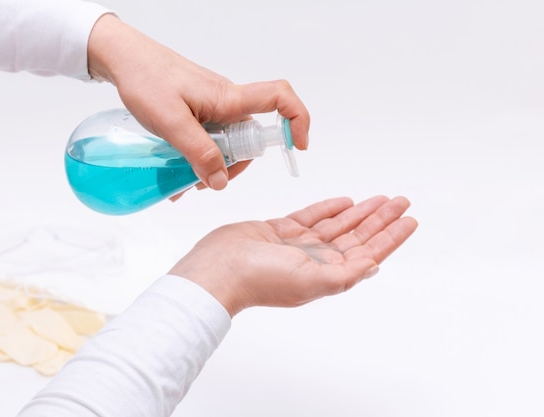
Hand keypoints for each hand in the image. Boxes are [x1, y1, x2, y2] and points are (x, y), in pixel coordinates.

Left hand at [87, 14, 309, 190]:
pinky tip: (179, 170)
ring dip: (213, 163)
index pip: (279, 98)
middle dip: (235, 164)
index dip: (297, 120)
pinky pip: (210, 136)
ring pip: (228, 140)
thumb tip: (221, 181)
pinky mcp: (198, 110)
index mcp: (228, 99)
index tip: (297, 146)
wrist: (123, 59)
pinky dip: (200, 155)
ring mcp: (212, 106)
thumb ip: (199, 153)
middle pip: (251, 135)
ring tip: (186, 180)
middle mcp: (226, 101)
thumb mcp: (172, 123)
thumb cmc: (146, 81)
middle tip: (207, 181)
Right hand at [169, 196, 417, 316]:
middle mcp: (316, 260)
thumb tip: (374, 267)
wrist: (218, 269)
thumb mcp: (310, 281)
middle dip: (380, 219)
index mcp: (326, 274)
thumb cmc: (260, 280)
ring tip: (381, 198)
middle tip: (401, 201)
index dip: (390, 237)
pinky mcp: (280, 231)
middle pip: (357, 235)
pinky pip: (311, 216)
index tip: (409, 221)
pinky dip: (329, 208)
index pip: (367, 252)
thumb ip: (344, 274)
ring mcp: (298, 245)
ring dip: (360, 211)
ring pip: (337, 224)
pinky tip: (345, 201)